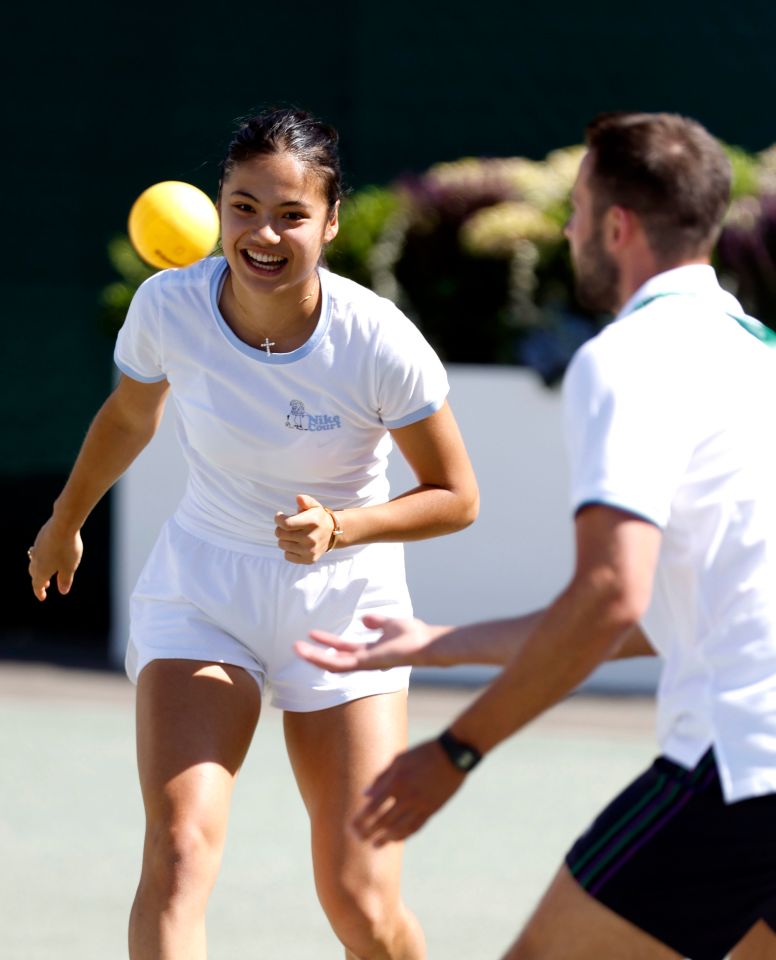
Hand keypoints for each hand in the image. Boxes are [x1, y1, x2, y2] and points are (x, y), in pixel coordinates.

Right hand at [28, 517, 82, 601]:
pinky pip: (39, 551)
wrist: (63, 524)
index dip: (39, 592)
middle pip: (34, 573)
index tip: (43, 597)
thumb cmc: (67, 549)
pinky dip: (43, 556)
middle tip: (47, 585)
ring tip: (48, 570)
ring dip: (40, 568)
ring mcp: (37, 547)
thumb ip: (65, 580)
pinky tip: (50, 553)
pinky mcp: (41, 537)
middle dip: (40, 580)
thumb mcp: (69, 568)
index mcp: (41, 570)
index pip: (37, 585)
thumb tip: (63, 591)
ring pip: (35, 561)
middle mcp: (35, 560)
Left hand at [275, 494, 335, 563]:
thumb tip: (298, 498)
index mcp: (312, 522)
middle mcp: (312, 538)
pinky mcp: (309, 560)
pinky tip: (296, 544)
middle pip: (281, 534)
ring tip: (293, 535)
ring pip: (282, 545)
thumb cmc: (317, 518)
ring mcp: (310, 551)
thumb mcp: (314, 506)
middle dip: (280, 528)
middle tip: (287, 526)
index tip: (280, 516)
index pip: (285, 524)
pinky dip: (288, 550)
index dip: (278, 519)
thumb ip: (306, 500)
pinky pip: (287, 556)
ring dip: (284, 539)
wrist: (332, 534)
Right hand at [295, 614, 441, 671]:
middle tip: (296, 646)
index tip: (312, 633)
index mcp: (369, 651)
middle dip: (315, 653)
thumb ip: (377, 622)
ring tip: (296, 649)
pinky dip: (322, 659)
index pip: (343, 648)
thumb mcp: (390, 623)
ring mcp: (363, 664)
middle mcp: (364, 660)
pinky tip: (310, 653)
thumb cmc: (414, 635)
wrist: (426, 643)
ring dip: (313, 658)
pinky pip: (338, 664)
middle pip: (334, 658)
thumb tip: (364, 619)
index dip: (327, 642)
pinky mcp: (364, 664)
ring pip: (332, 664)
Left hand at [353, 739, 464, 846]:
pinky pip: (415, 827)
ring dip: (386, 838)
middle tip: (359, 839)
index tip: (352, 826)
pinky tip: (395, 838)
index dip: (361, 819)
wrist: (453, 755)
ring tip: (375, 844)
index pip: (373, 806)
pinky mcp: (432, 810)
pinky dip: (404, 834)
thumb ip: (381, 778)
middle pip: (383, 820)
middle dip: (369, 831)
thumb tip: (365, 795)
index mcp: (396, 781)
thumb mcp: (399, 759)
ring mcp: (421, 805)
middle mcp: (407, 796)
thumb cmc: (423, 753)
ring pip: (399, 828)